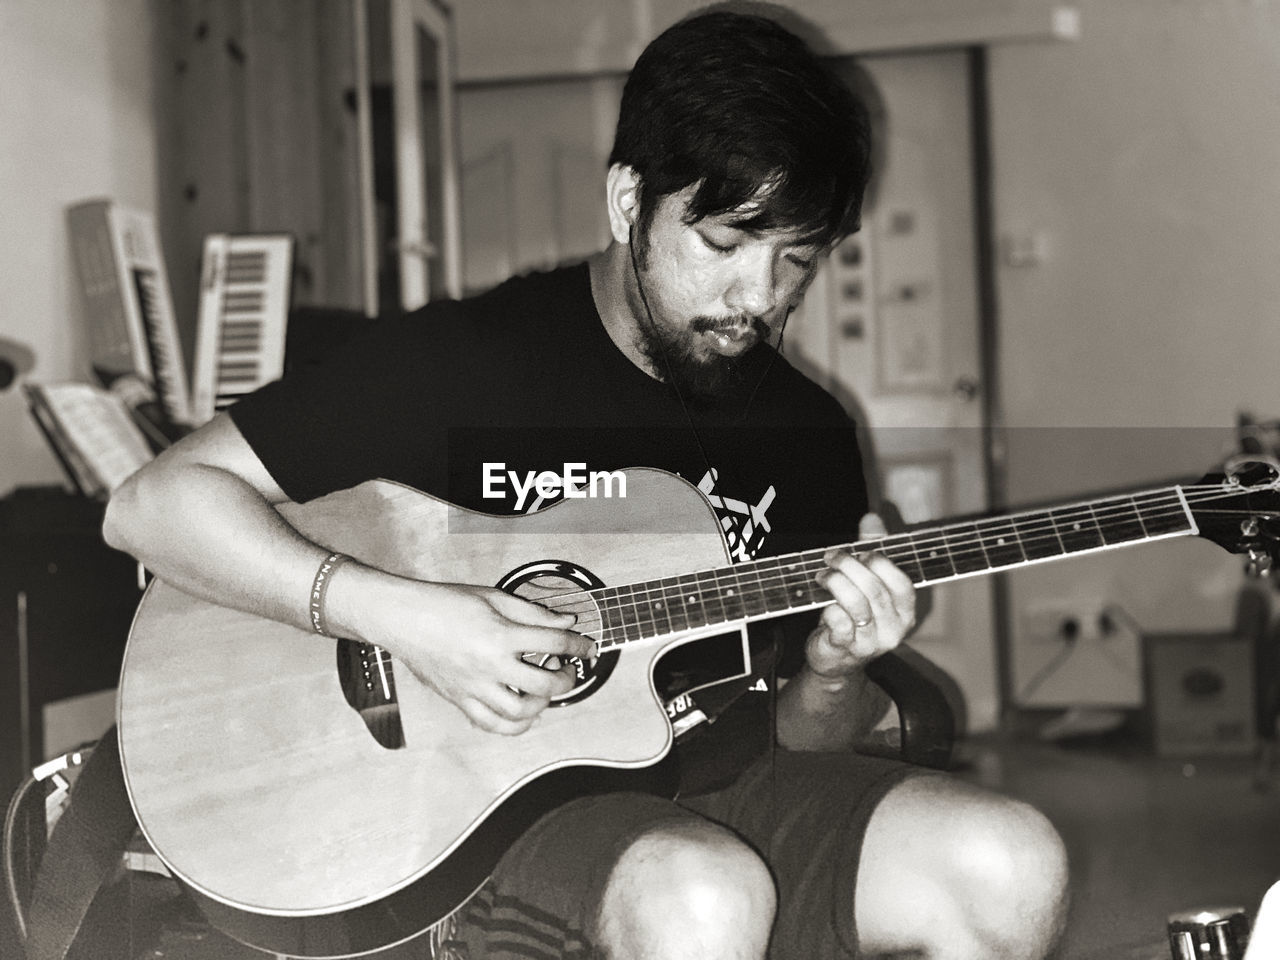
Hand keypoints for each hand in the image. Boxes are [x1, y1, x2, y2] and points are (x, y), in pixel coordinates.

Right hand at [358, 576, 593, 734]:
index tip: (587, 646)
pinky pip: (491, 724)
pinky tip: (522, 713)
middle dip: (567, 679)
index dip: (579, 644)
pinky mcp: (459, 700)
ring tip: (545, 691)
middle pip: (545, 684)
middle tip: (567, 670)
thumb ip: (533, 612)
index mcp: (500, 635)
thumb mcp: (493, 597)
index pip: (555, 642)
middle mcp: (489, 665)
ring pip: (520, 713)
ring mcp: (473, 687)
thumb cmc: (443, 604)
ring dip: (543, 705)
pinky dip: (513, 725)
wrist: (403, 618)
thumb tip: (565, 622)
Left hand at [807, 513, 915, 679]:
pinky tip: (824, 605)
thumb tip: (872, 517)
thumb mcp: (866, 583)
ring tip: (822, 576)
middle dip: (849, 566)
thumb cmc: (853, 616)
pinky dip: (829, 609)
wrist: (836, 660)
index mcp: (905, 611)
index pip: (902, 583)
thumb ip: (872, 549)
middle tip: (831, 556)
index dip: (881, 563)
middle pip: (875, 590)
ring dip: (836, 583)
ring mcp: (872, 642)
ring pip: (857, 605)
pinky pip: (840, 623)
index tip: (861, 551)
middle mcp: (894, 629)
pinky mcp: (847, 650)